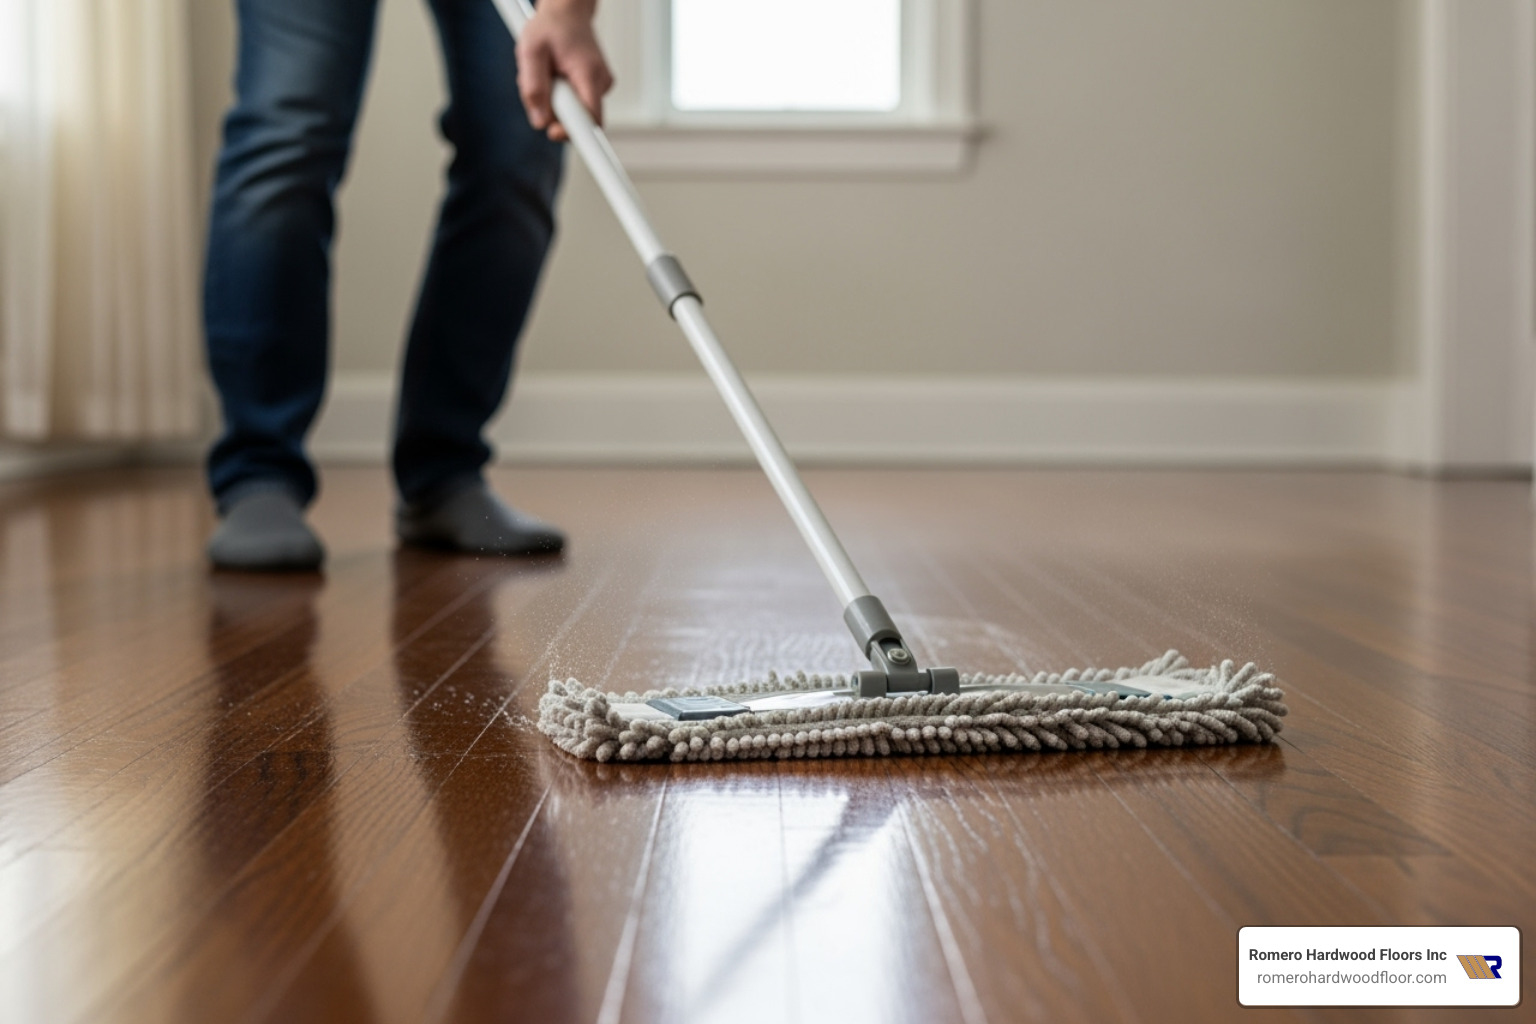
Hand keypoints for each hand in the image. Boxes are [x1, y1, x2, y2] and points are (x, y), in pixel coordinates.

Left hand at [516, 0, 613, 141]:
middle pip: (581, 119)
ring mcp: (601, 85)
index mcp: (587, 73)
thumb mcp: (530, 51)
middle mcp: (601, 82)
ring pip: (577, 112)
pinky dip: (564, 96)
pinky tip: (558, 76)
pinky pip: (578, 104)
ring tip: (549, 74)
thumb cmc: (549, 27)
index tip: (564, 141)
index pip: (591, 119)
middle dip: (557, 113)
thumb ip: (532, 87)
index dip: (576, 134)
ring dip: (558, 102)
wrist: (567, 11)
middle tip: (543, 87)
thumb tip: (539, 121)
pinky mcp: (597, 87)